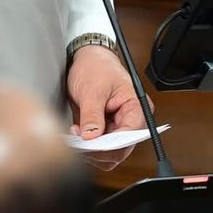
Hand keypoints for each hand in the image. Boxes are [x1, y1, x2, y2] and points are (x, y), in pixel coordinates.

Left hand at [66, 44, 147, 169]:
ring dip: (92, 152)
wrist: (86, 58)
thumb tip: (91, 136)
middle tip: (80, 145)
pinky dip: (88, 148)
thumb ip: (92, 114)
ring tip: (76, 140)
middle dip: (100, 150)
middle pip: (121, 148)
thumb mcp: (93, 89)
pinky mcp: (103, 130)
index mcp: (136, 107)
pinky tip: (76, 139)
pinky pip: (99, 148)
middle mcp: (129, 120)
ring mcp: (116, 127)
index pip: (131, 134)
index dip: (113, 144)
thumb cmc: (96, 66)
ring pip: (109, 153)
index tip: (93, 146)